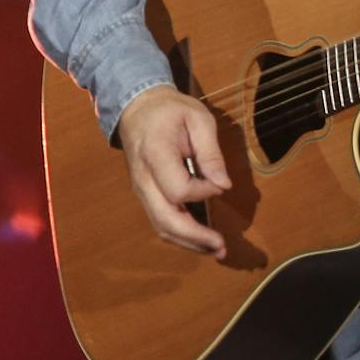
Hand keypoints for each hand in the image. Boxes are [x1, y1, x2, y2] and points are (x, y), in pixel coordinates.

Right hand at [117, 84, 231, 258]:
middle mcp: (143, 179)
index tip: (222, 184)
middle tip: (222, 246)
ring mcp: (141, 190)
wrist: (137, 109)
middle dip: (194, 237)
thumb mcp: (197, 119)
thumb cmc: (171, 111)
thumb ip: (211, 152)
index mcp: (155, 154)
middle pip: (165, 219)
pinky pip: (160, 222)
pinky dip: (181, 236)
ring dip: (188, 243)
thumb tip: (223, 185)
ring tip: (216, 250)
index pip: (178, 190)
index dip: (203, 192)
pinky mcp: (145, 196)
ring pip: (161, 226)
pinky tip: (201, 241)